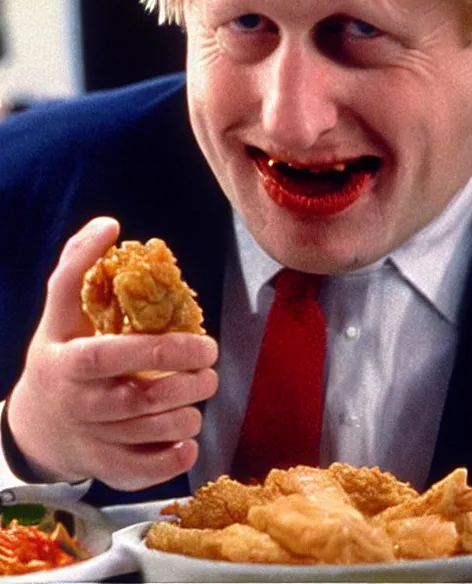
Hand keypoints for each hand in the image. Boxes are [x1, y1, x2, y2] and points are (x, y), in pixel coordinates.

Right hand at [7, 217, 218, 490]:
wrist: (37, 425)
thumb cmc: (58, 357)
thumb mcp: (59, 312)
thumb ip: (78, 266)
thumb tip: (109, 224)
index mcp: (70, 362)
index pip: (120, 355)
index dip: (169, 350)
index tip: (204, 342)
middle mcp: (81, 405)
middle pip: (147, 399)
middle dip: (192, 383)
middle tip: (210, 367)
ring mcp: (93, 441)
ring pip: (156, 433)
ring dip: (190, 414)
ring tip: (199, 395)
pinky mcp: (106, 469)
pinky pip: (150, 472)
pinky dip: (177, 458)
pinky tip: (187, 440)